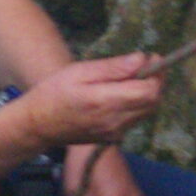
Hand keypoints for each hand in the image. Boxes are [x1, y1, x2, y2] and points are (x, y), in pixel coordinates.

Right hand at [11, 53, 162, 149]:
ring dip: (147, 93)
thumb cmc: (54, 93)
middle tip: (145, 65)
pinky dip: (137, 104)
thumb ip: (113, 68)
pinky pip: (135, 119)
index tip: (152, 58)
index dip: (157, 73)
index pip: (149, 91)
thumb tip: (141, 59)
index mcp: (106, 102)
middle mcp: (115, 121)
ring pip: (147, 111)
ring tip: (131, 77)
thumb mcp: (80, 71)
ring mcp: (115, 132)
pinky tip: (121, 93)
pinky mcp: (113, 138)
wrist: (38, 125)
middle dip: (155, 82)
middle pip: (153, 102)